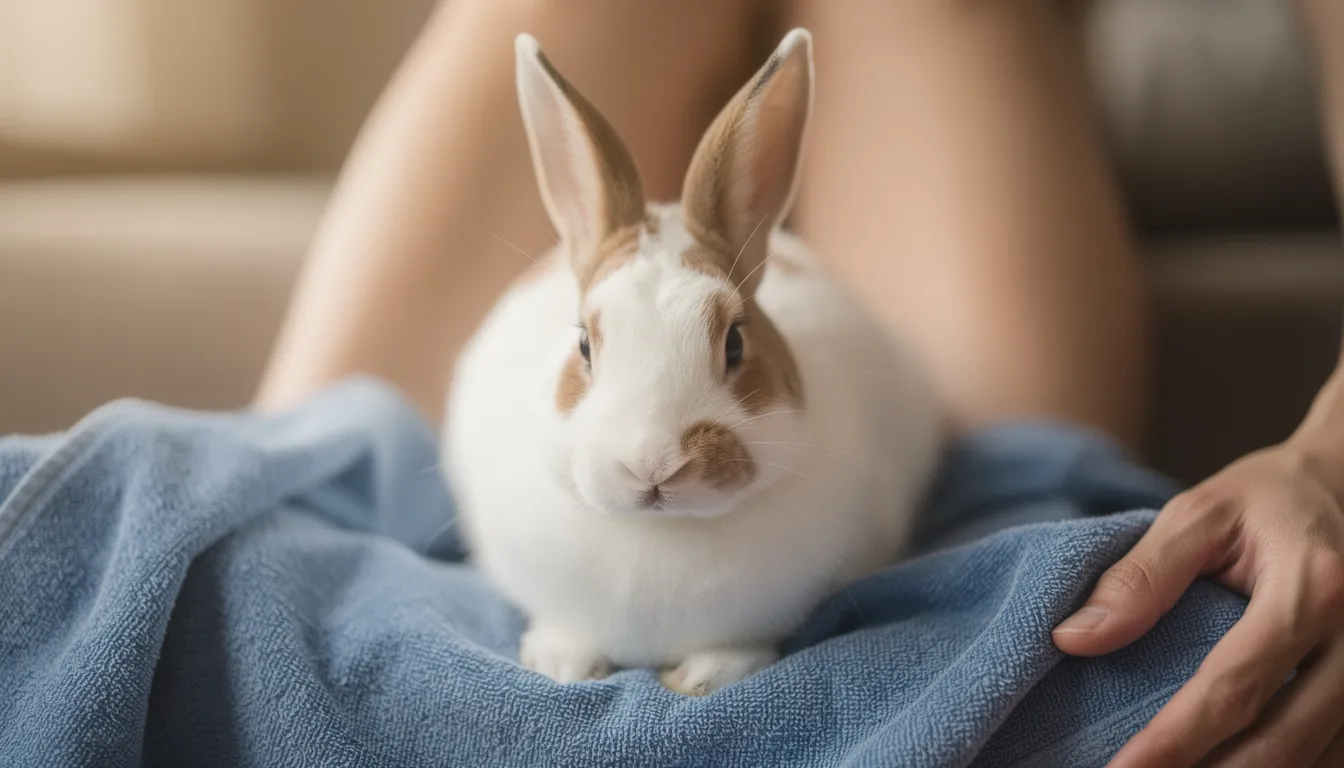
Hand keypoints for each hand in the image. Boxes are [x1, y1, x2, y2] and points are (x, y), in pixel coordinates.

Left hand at [1052, 440, 1343, 766]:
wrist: (1343, 488)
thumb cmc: (1262, 502)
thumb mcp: (1197, 515)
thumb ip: (1140, 577)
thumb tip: (1073, 639)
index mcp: (1311, 590)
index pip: (1234, 686)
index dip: (1175, 739)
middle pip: (1283, 741)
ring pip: (1313, 759)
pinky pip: (1332, 754)